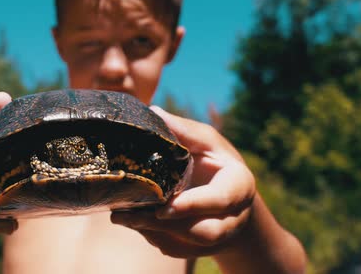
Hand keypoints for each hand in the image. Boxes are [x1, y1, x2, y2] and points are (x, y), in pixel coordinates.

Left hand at [111, 106, 255, 257]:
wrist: (227, 198)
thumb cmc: (216, 163)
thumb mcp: (209, 143)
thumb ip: (187, 132)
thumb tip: (154, 112)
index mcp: (239, 186)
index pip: (221, 200)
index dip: (193, 205)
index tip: (165, 207)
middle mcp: (232, 217)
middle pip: (203, 232)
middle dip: (167, 226)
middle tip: (130, 215)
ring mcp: (217, 237)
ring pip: (186, 245)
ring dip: (152, 232)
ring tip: (121, 217)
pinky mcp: (198, 248)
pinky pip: (174, 248)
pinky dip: (151, 237)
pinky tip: (131, 221)